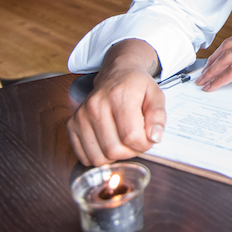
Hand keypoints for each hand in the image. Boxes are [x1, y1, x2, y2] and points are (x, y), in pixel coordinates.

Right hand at [67, 41, 165, 165]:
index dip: (144, 144)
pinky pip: (84, 157)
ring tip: (122, 141)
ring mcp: (81, 116)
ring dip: (114, 156)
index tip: (148, 138)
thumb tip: (154, 137)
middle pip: (114, 150)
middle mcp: (96, 106)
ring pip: (98, 157)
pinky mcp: (72, 125)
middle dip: (130, 152)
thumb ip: (158, 116)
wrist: (116, 74)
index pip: (131, 136)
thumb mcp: (156, 95)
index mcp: (119, 96)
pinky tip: (108, 143)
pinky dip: (98, 156)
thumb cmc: (136, 86)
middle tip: (135, 139)